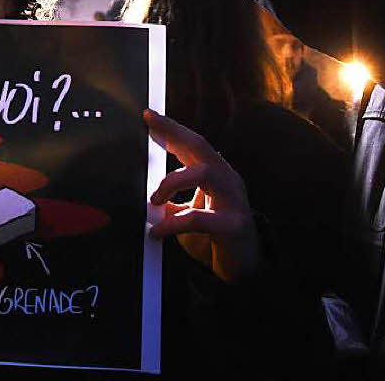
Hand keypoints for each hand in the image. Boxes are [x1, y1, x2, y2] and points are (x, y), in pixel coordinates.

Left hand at [145, 110, 260, 281]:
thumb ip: (170, 200)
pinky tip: (157, 231)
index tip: (148, 114)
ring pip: (203, 173)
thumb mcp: (187, 213)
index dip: (171, 127)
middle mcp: (227, 180)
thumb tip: (142, 192)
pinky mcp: (234, 225)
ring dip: (171, 182)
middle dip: (174, 131)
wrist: (243, 270)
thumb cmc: (213, 237)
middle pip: (201, 146)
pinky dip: (173, 223)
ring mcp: (234, 200)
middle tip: (149, 125)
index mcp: (216, 174)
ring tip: (154, 199)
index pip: (193, 143)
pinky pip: (199, 218)